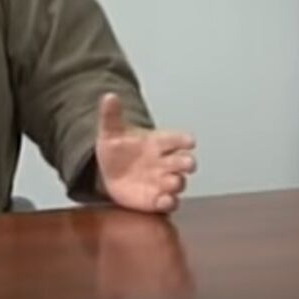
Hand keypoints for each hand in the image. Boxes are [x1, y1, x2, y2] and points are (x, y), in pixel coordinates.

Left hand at [95, 94, 195, 213]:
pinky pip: (169, 203)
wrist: (109, 173)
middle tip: (187, 164)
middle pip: (184, 161)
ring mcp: (163, 181)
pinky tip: (163, 201)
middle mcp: (165, 162)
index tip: (189, 141)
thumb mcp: (111, 131)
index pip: (177, 138)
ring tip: (171, 182)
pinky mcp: (156, 200)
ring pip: (179, 182)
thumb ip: (111, 115)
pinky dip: (168, 202)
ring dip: (177, 183)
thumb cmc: (118, 149)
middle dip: (187, 163)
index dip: (184, 140)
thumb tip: (109, 95)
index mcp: (158, 142)